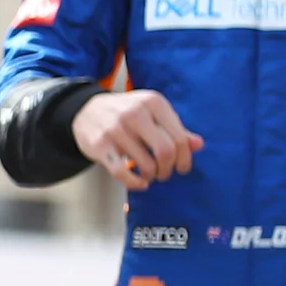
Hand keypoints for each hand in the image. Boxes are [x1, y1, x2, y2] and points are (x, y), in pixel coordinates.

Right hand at [73, 90, 205, 190]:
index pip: (179, 137)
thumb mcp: (153, 113)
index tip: (182, 167)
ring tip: (150, 175)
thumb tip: (198, 145)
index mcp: (153, 103)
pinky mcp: (100, 145)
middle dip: (169, 169)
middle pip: (165, 151)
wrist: (86, 110)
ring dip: (152, 176)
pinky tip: (139, 183)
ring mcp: (115, 129)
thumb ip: (175, 128)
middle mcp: (135, 113)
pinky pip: (122, 172)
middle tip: (165, 174)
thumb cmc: (127, 114)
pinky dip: (134, 183)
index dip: (184, 158)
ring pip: (146, 164)